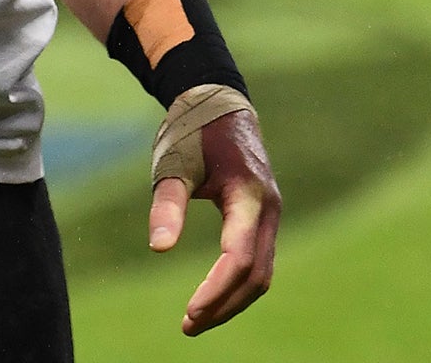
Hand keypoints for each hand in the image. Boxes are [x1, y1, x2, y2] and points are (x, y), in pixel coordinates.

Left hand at [148, 107, 281, 335]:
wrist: (220, 103)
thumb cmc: (193, 133)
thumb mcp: (173, 166)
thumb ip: (167, 206)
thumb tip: (159, 249)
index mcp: (248, 195)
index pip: (239, 258)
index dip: (216, 290)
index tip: (189, 313)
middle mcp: (268, 207)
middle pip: (256, 274)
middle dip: (224, 305)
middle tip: (187, 326)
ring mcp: (271, 212)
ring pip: (263, 271)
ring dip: (234, 300)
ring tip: (197, 319)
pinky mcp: (264, 215)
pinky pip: (260, 260)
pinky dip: (239, 284)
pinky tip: (214, 294)